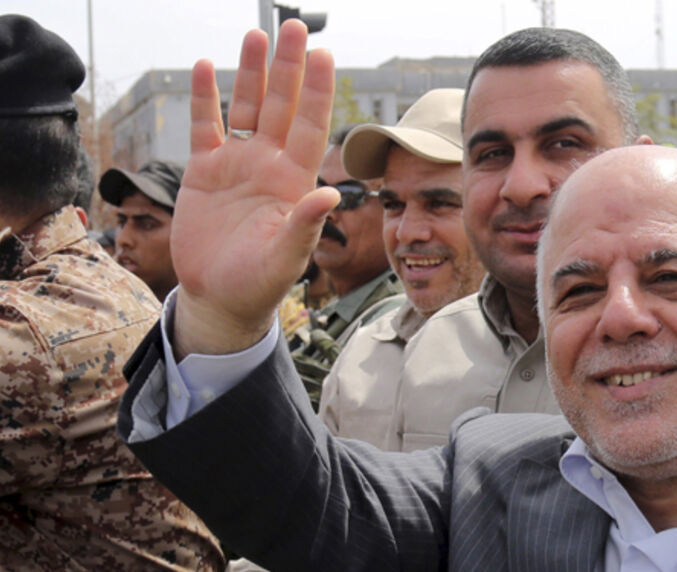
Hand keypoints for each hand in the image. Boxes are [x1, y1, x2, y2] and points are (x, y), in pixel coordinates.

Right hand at [171, 20, 337, 357]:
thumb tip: (330, 196)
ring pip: (248, 107)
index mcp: (295, 181)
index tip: (324, 56)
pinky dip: (206, 98)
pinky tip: (207, 67)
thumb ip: (304, 226)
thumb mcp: (286, 258)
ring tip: (256, 35)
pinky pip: (207, 126)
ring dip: (253, 73)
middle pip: (283, 105)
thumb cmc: (260, 283)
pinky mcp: (206, 171)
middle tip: (295, 27)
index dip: (317, 92)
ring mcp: (239, 164)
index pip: (311, 126)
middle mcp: (270, 164)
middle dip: (289, 67)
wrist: (221, 298)